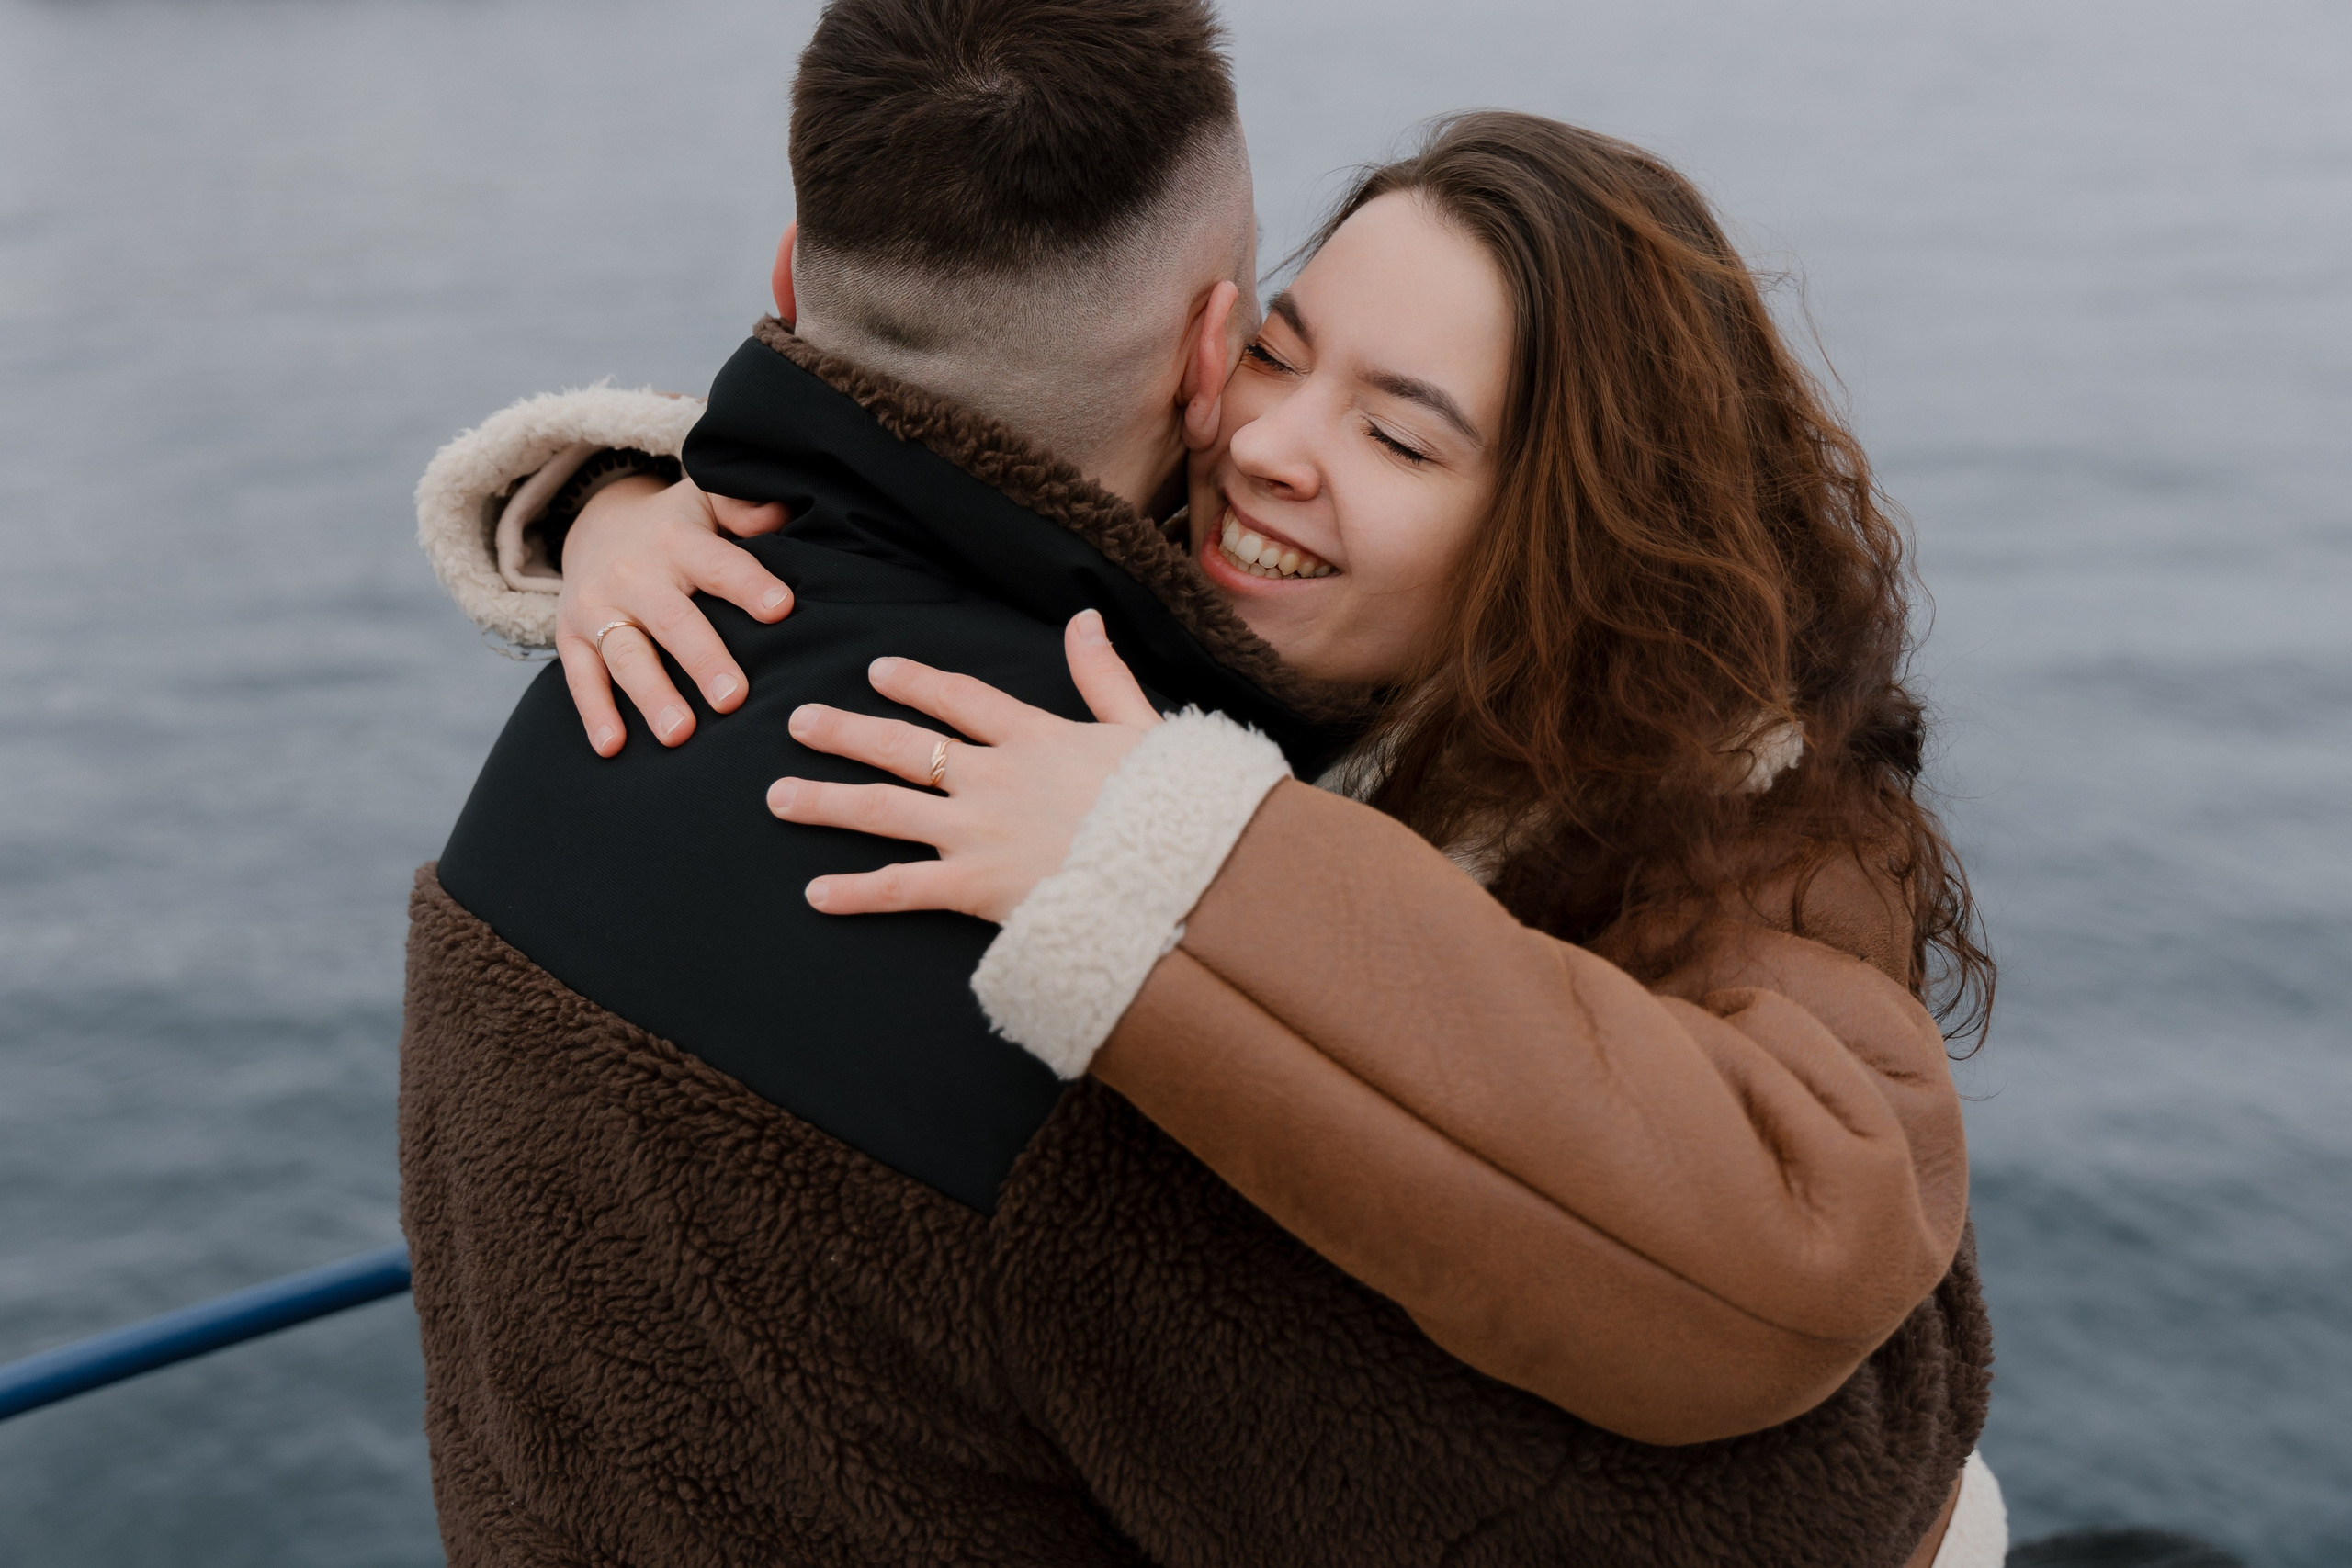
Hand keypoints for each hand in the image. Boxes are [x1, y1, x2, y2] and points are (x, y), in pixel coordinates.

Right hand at [555, 474, 793, 755]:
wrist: (595, 525)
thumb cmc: (674, 527)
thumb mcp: (705, 501)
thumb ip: (742, 508)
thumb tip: (781, 511)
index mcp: (677, 540)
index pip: (718, 563)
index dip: (748, 584)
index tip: (781, 609)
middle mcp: (633, 574)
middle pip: (672, 619)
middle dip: (702, 659)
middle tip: (733, 699)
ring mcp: (598, 608)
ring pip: (625, 655)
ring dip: (651, 696)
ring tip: (679, 734)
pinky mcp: (570, 637)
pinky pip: (581, 678)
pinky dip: (594, 714)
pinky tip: (612, 747)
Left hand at [767, 611, 1161, 923]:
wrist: (1176, 868)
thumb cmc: (1172, 805)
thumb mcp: (1143, 727)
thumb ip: (1103, 676)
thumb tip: (1085, 617)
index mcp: (1035, 737)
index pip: (961, 698)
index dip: (916, 683)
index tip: (877, 671)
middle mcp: (994, 776)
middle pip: (903, 745)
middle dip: (846, 731)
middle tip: (797, 721)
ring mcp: (978, 831)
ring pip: (884, 808)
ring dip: (826, 801)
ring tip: (776, 797)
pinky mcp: (975, 885)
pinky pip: (903, 887)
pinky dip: (857, 893)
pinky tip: (815, 895)